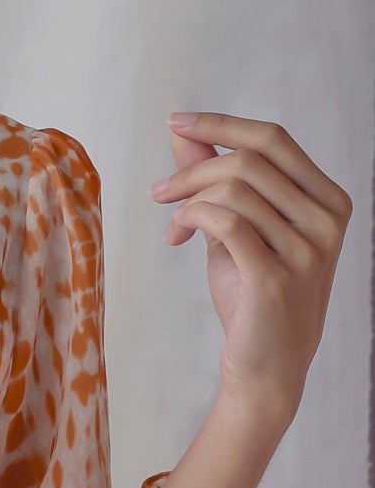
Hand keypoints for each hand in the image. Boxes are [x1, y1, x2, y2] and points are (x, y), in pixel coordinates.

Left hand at [150, 111, 351, 423]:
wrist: (266, 365)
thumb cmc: (253, 294)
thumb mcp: (237, 227)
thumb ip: (217, 179)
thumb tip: (186, 132)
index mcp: (327, 200)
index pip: (274, 139)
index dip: (220, 124)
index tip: (175, 122)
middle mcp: (326, 221)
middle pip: (248, 160)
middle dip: (192, 170)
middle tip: (159, 191)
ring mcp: (308, 250)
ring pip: (233, 189)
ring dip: (187, 199)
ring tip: (174, 224)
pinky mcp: (277, 277)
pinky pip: (225, 222)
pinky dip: (192, 218)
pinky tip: (179, 233)